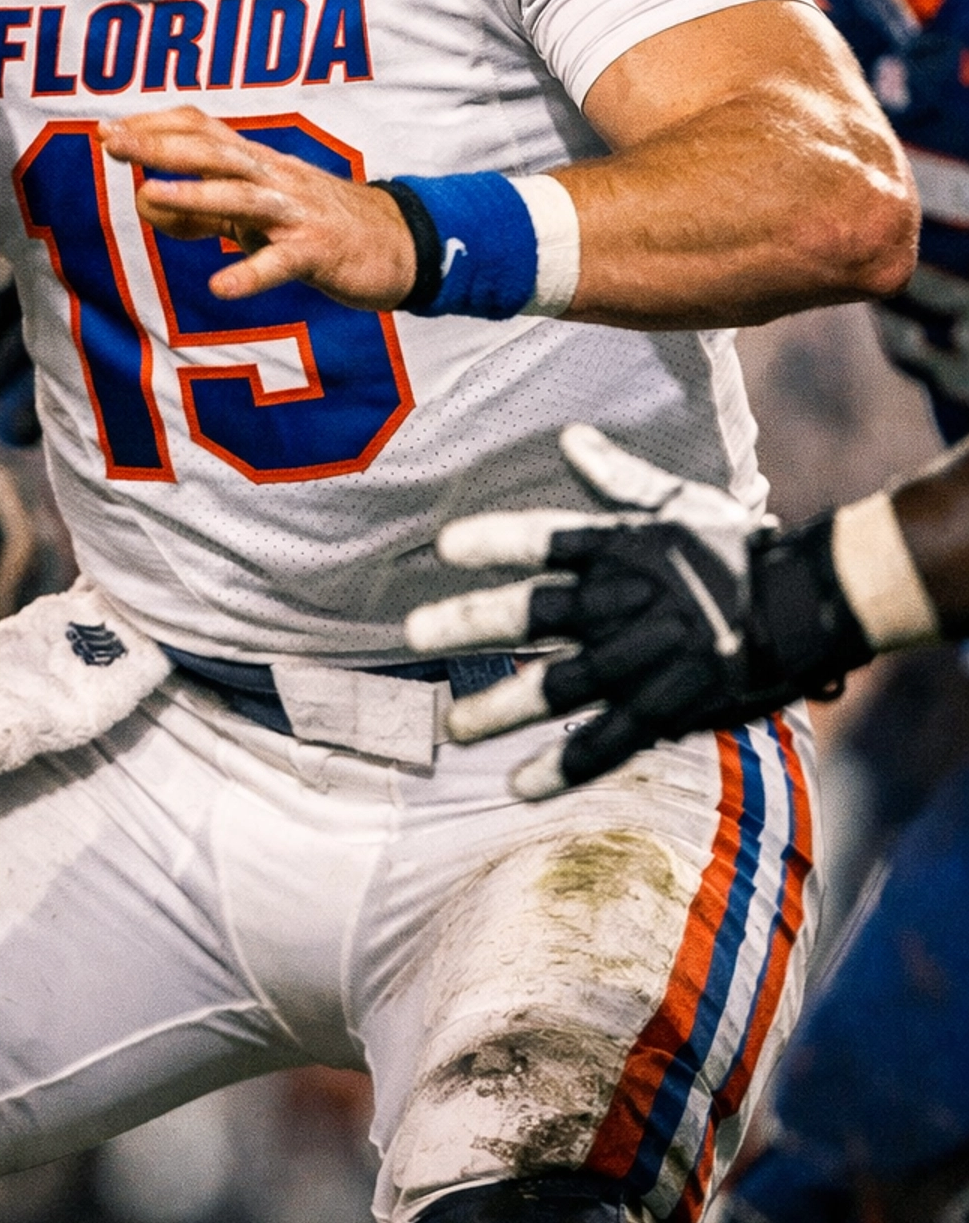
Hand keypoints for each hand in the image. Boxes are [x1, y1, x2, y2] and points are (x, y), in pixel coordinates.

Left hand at [100, 106, 417, 306]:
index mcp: (257, 164)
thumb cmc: (317, 224)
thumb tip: (143, 203)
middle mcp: (274, 178)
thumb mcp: (254, 215)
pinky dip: (251, 273)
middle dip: (159, 145)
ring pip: (242, 197)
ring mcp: (297, 214)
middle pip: (213, 151)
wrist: (398, 243)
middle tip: (111, 141)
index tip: (109, 129)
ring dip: (194, 194)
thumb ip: (201, 211)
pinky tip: (222, 288)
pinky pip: (282, 263)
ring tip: (147, 195)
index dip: (155, 126)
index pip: (201, 129)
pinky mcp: (319, 253)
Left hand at [403, 425, 871, 797]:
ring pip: (559, 686)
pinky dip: (564, 765)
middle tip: (413, 632)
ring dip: (501, 706)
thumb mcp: (678, 502)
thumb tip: (571, 436)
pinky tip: (518, 786)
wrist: (808, 603)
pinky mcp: (668, 707)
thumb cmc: (738, 549)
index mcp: (622, 549)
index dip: (497, 541)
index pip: (547, 540)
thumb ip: (618, 477)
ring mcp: (643, 659)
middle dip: (471, 622)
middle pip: (535, 613)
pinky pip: (608, 741)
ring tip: (452, 726)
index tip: (444, 546)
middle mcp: (623, 603)